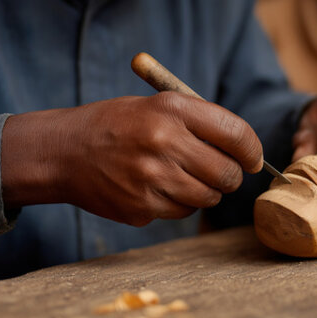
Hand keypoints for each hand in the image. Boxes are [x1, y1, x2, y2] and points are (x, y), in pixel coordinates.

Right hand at [1, 91, 263, 225]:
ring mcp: (151, 177)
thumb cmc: (118, 125)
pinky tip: (159, 188)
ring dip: (206, 192)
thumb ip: (201, 123)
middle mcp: (163, 141)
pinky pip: (182, 211)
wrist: (63, 151)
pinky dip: (180, 203)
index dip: (252, 151)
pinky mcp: (141, 206)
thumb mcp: (156, 106)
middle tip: (220, 173)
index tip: (252, 160)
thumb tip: (248, 152)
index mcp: (171, 109)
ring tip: (184, 177)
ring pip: (208, 197)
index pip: (236, 134)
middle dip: (230, 176)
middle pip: (227, 173)